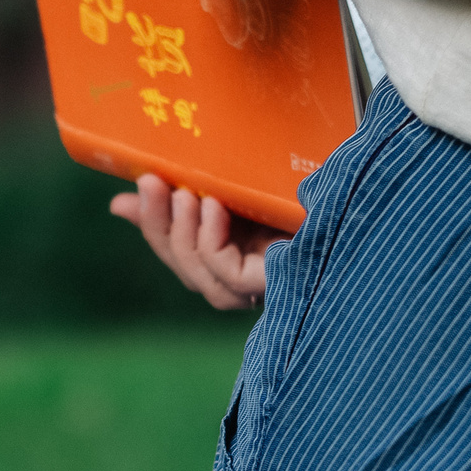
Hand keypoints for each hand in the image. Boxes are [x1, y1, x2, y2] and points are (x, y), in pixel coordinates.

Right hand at [109, 173, 288, 309]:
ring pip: (195, 270)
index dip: (149, 220)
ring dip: (182, 229)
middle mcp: (236, 279)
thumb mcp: (229, 194)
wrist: (352, 196)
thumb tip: (117, 205)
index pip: (172, 248)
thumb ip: (179, 201)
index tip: (140, 183)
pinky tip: (214, 208)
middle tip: (152, 181)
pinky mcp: (268, 286)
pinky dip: (209, 239)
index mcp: (225, 255)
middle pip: (180, 261)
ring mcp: (252, 289)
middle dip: (158, 221)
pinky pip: (224, 272)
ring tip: (187, 192)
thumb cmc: (290, 196)